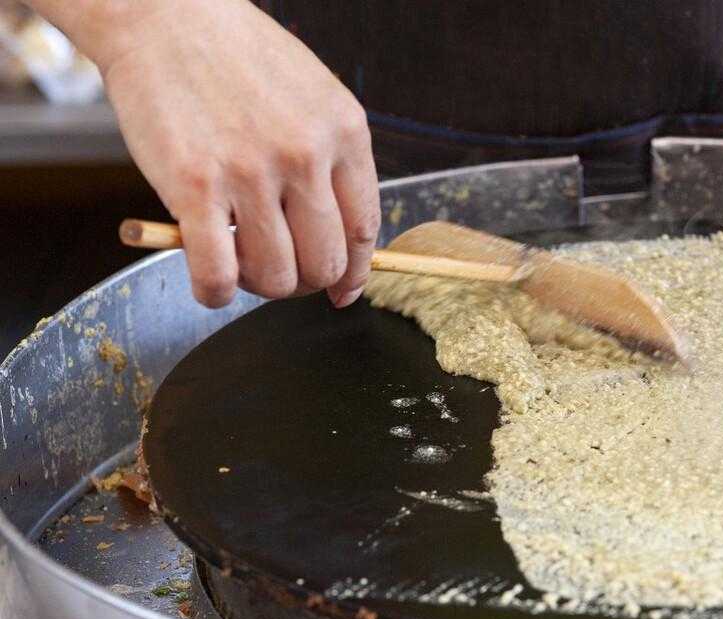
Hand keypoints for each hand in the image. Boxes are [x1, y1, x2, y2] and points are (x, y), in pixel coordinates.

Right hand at [90, 0, 379, 307]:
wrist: (164, 14)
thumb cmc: (236, 58)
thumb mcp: (313, 97)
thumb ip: (332, 160)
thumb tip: (345, 235)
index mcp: (344, 132)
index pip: (365, 230)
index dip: (354, 272)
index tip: (342, 288)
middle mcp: (306, 154)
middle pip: (324, 261)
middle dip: (304, 281)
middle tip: (279, 272)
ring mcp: (251, 172)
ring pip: (275, 275)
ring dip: (259, 286)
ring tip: (239, 265)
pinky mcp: (195, 187)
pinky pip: (217, 274)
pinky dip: (215, 293)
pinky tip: (210, 283)